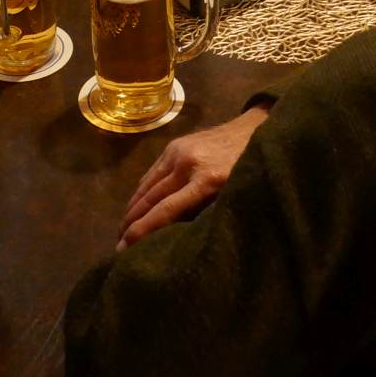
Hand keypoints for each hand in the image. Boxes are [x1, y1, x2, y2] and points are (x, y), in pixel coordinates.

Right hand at [117, 106, 269, 247]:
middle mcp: (186, 163)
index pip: (166, 210)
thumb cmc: (252, 171)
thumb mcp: (236, 197)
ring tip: (124, 230)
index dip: (143, 230)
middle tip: (118, 246)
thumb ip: (208, 215)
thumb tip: (177, 239)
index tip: (125, 248)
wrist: (257, 128)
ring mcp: (177, 151)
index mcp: (206, 180)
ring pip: (146, 185)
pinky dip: (141, 192)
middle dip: (131, 223)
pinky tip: (138, 207)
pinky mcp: (174, 144)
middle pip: (150, 198)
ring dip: (132, 209)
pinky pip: (151, 173)